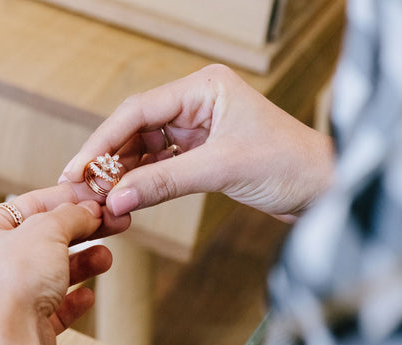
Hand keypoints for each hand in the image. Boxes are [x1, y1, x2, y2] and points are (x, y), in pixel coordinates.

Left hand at [0, 183, 129, 344]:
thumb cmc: (8, 288)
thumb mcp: (46, 232)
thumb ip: (70, 216)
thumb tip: (86, 210)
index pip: (25, 207)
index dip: (62, 200)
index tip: (88, 198)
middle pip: (41, 240)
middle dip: (79, 233)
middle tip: (106, 223)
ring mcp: (4, 296)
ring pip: (50, 273)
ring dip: (81, 264)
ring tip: (104, 258)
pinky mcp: (23, 324)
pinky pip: (52, 306)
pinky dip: (71, 298)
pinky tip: (86, 294)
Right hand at [59, 65, 334, 222]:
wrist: (323, 189)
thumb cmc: (289, 164)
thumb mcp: (221, 169)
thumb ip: (164, 182)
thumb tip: (115, 199)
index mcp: (203, 88)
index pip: (139, 111)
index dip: (103, 141)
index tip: (78, 168)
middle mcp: (196, 103)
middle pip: (136, 129)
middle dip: (108, 159)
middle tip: (81, 187)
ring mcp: (197, 128)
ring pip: (145, 148)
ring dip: (122, 173)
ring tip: (97, 196)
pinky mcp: (201, 152)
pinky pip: (160, 165)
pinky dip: (143, 181)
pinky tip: (125, 197)